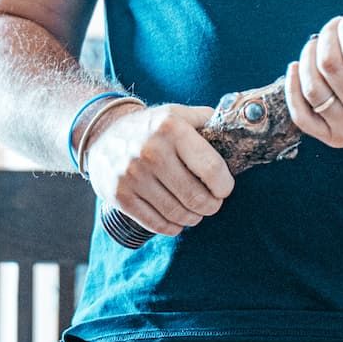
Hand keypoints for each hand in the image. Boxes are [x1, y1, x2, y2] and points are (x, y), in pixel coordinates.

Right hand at [85, 103, 234, 235]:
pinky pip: (155, 222)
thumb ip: (207, 120)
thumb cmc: (151, 126)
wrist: (103, 132)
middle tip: (213, 204)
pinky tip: (177, 221)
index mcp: (172, 128)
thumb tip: (239, 131)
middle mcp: (151, 151)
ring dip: (193, 218)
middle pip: (195, 196)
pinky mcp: (119, 195)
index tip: (224, 188)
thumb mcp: (178, 113)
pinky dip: (171, 227)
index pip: (211, 168)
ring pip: (176, 212)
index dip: (224, 185)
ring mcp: (133, 175)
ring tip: (195, 212)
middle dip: (211, 206)